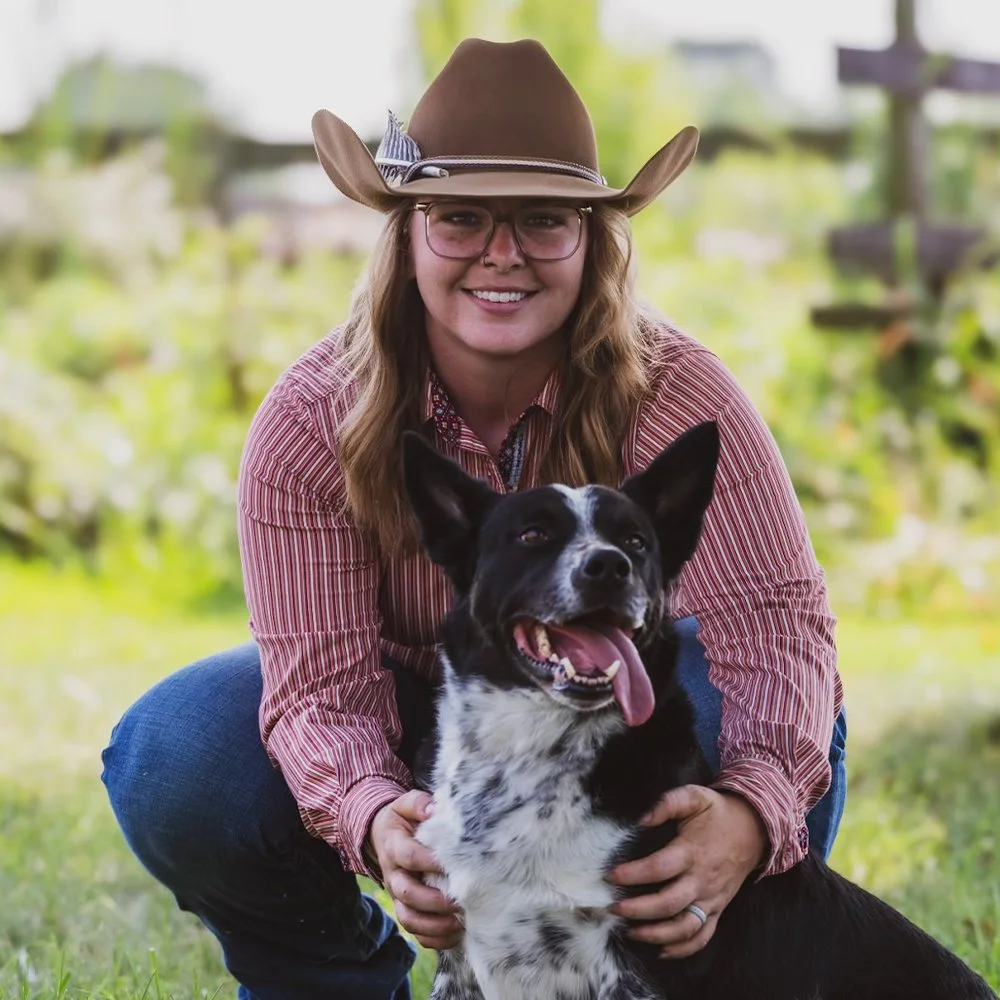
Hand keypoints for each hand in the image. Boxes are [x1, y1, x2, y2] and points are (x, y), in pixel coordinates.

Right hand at [367, 790, 462, 949]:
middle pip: (407, 893)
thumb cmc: (403, 819)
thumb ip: (419, 803)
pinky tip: (455, 934)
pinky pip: (414, 931)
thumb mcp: (406, 804)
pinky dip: (433, 938)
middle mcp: (393, 874)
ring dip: (435, 924)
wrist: (383, 835)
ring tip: (460, 922)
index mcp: (394, 846)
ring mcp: (397, 895)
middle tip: (461, 900)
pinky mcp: (405, 908)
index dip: (429, 862)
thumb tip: (433, 809)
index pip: (408, 856)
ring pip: (408, 918)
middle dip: (435, 900)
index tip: (454, 864)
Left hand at [607, 785, 766, 958]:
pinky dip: (683, 948)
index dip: (632, 874)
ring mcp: (711, 898)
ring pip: (685, 927)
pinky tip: (661, 950)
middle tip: (612, 908)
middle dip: (638, 910)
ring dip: (656, 934)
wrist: (754, 829)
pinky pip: (703, 936)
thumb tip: (642, 819)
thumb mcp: (694, 796)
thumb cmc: (718, 812)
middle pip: (668, 903)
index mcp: (692, 852)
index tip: (609, 875)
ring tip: (630, 931)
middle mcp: (701, 880)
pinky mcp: (718, 909)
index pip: (658, 868)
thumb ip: (667, 803)